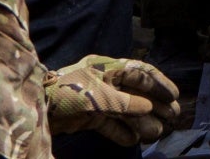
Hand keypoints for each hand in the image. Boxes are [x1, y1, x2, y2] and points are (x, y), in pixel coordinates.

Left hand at [45, 55, 188, 147]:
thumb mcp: (98, 96)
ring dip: (141, 122)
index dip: (159, 84)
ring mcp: (96, 100)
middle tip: (172, 118)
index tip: (174, 97)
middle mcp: (105, 82)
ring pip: (125, 111)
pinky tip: (133, 140)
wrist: (35, 108)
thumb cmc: (67, 94)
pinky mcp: (87, 117)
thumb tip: (149, 108)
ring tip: (156, 133)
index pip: (140, 73)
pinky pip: (109, 124)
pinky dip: (120, 132)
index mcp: (108, 68)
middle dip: (155, 106)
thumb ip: (125, 103)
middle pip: (136, 93)